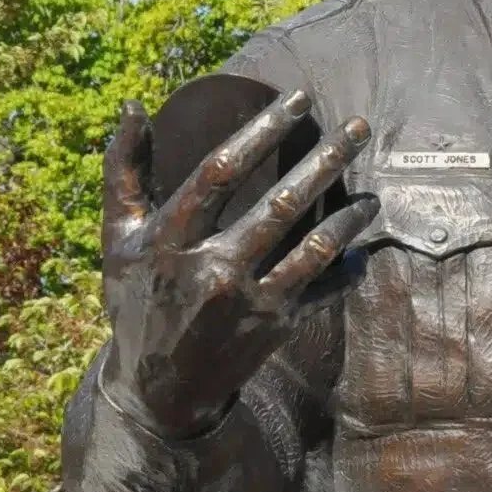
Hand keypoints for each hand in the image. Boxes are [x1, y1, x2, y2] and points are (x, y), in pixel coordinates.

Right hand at [99, 88, 377, 435]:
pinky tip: (364, 249)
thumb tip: (133, 106)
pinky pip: (321, 290)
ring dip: (349, 218)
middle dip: (326, 160)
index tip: (298, 100)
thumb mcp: (118, 239)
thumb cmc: (137, 299)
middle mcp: (211, 269)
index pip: (221, 172)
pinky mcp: (274, 326)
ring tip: (373, 196)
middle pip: (280, 204)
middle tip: (360, 127)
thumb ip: (124, 173)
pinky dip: (346, 270)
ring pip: (312, 249)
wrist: (157, 390)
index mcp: (169, 240)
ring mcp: (247, 300)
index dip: (261, 132)